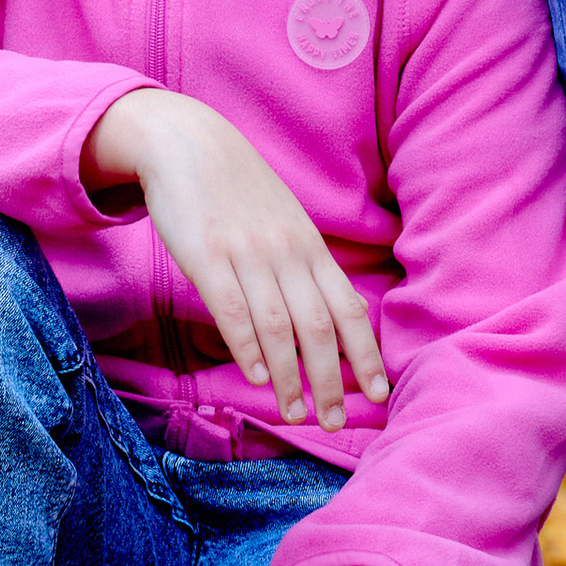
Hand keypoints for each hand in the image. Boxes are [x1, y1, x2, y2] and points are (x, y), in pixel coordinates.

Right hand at [80, 93, 386, 430]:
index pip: (349, 309)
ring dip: (290, 377)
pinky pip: (232, 310)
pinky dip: (247, 348)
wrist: (187, 142)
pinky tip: (256, 377)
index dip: (367, 355)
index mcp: (309, 246)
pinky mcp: (206, 256)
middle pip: (319, 327)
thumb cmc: (238, 190)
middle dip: (331, 381)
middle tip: (332, 423)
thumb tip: (335, 315)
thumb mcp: (285, 222)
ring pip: (278, 327)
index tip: (378, 395)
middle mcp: (286, 252)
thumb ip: (306, 266)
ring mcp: (246, 254)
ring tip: (294, 413)